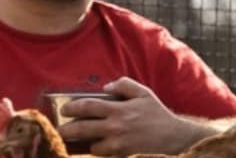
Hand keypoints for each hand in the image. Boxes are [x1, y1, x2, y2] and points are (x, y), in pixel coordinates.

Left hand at [58, 76, 209, 155]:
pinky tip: (94, 148)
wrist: (176, 139)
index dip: (72, 108)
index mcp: (119, 110)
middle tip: (59, 130)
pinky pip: (104, 156)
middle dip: (67, 130)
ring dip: (83, 144)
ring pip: (91, 146)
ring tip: (75, 141)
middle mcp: (115, 128)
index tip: (64, 109)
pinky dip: (98, 152)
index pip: (88, 106)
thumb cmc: (158, 115)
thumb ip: (124, 84)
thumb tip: (106, 86)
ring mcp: (118, 145)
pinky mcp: (122, 156)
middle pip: (82, 129)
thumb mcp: (144, 93)